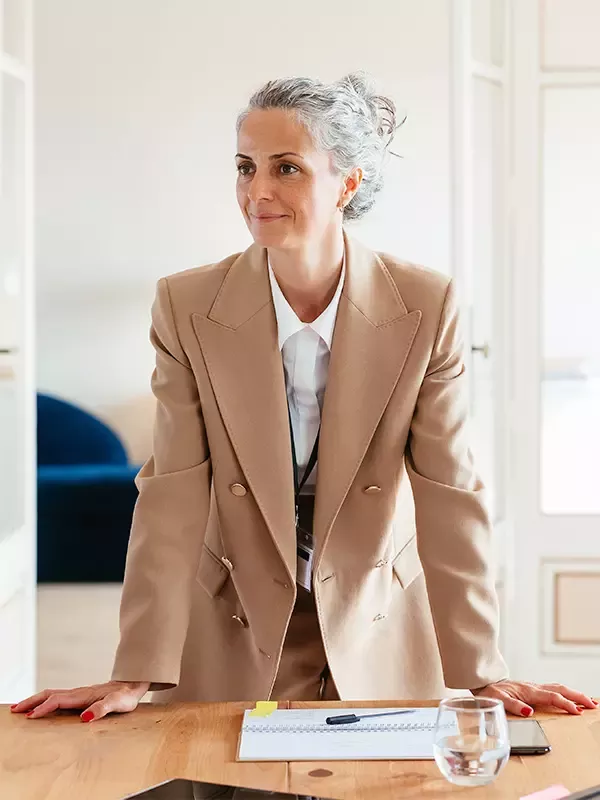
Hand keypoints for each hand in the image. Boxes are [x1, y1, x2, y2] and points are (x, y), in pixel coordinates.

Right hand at [10, 681, 150, 720]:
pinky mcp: (80, 696)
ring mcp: (78, 693)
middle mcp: (78, 693)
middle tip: (14, 710)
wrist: (133, 684)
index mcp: (84, 695)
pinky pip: (57, 697)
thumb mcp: (118, 704)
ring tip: (21, 708)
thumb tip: (85, 717)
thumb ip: (102, 709)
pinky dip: (44, 700)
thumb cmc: (127, 696)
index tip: (30, 717)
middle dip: (31, 702)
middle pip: (49, 694)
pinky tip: (41, 706)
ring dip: (35, 700)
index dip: (44, 708)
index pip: (58, 701)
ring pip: (52, 694)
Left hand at [472, 680, 598, 715]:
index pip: (551, 697)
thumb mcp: (497, 699)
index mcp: (527, 691)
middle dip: (578, 696)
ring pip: (558, 687)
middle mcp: (533, 687)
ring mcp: (534, 687)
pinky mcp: (532, 689)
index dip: (565, 704)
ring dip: (574, 694)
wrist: (482, 681)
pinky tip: (571, 697)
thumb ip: (512, 705)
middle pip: (560, 689)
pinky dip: (566, 692)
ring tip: (589, 701)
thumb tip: (529, 711)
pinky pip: (553, 689)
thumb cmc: (489, 691)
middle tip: (593, 705)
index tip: (577, 712)